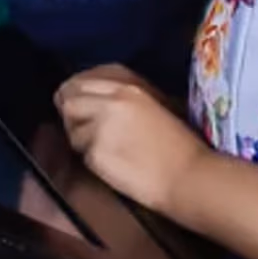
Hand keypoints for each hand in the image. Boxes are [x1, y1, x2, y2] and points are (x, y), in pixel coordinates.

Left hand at [56, 65, 208, 217]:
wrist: (188, 176)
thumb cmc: (180, 146)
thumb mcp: (154, 106)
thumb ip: (123, 99)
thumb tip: (95, 100)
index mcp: (127, 89)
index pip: (82, 81)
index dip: (74, 93)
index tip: (75, 103)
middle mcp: (110, 103)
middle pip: (68, 100)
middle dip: (70, 113)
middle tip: (80, 128)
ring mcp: (101, 128)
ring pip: (71, 128)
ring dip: (81, 139)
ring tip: (103, 149)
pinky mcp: (96, 153)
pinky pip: (82, 153)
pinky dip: (91, 159)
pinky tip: (111, 163)